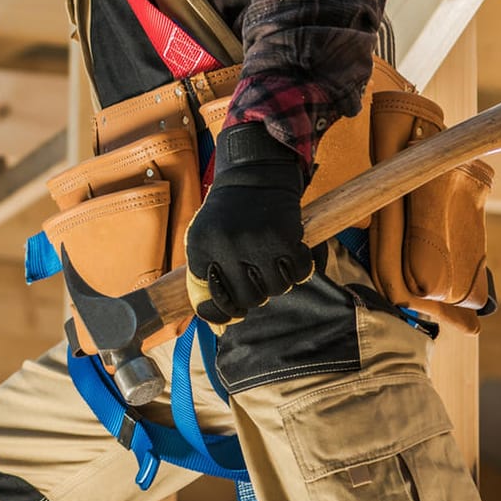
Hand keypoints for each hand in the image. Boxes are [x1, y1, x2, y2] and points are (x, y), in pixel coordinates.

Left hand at [184, 123, 313, 325]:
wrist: (253, 175)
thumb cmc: (228, 215)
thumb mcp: (205, 239)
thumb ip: (208, 277)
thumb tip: (218, 325)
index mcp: (200, 248)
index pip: (212, 300)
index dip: (226, 308)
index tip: (234, 307)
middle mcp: (225, 246)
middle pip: (249, 300)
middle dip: (257, 294)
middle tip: (258, 276)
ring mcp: (255, 242)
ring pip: (277, 290)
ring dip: (279, 281)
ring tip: (272, 260)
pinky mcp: (284, 237)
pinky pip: (300, 274)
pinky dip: (300, 268)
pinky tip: (291, 252)